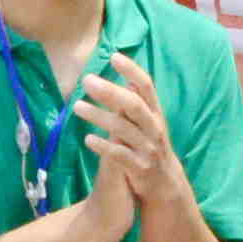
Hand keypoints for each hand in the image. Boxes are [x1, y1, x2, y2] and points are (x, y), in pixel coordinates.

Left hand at [76, 58, 186, 225]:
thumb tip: (129, 77)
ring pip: (124, 130)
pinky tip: (88, 139)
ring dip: (100, 116)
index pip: (146, 87)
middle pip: (134, 106)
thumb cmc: (151, 147)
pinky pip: (121, 156)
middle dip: (111, 92)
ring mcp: (147, 148)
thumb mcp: (150, 123)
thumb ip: (140, 103)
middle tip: (87, 80)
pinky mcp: (139, 169)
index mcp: (155, 114)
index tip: (114, 56)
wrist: (165, 185)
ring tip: (76, 106)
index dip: (132, 70)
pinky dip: (105, 147)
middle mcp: (153, 128)